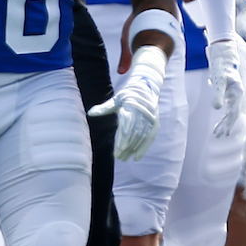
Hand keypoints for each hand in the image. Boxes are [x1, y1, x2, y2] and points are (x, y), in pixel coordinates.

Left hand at [89, 45, 166, 160]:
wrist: (146, 88)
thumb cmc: (127, 95)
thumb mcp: (115, 99)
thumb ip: (104, 108)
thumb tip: (90, 113)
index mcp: (131, 106)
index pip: (127, 125)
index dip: (122, 138)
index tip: (116, 149)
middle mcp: (142, 112)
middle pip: (134, 133)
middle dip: (126, 146)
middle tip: (118, 156)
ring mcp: (150, 118)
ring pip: (142, 137)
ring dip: (133, 149)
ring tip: (124, 158)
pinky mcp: (155, 123)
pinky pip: (150, 138)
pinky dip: (144, 148)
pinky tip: (136, 157)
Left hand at [208, 38, 243, 135]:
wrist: (224, 52)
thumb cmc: (222, 65)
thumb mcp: (219, 79)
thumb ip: (218, 93)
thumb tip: (216, 108)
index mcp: (238, 92)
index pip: (233, 113)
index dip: (228, 124)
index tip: (222, 133)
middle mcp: (238, 94)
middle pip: (233, 114)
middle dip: (226, 126)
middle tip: (218, 135)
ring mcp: (235, 93)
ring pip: (231, 111)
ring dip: (225, 122)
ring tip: (218, 132)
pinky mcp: (231, 91)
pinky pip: (229, 106)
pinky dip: (224, 114)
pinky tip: (219, 118)